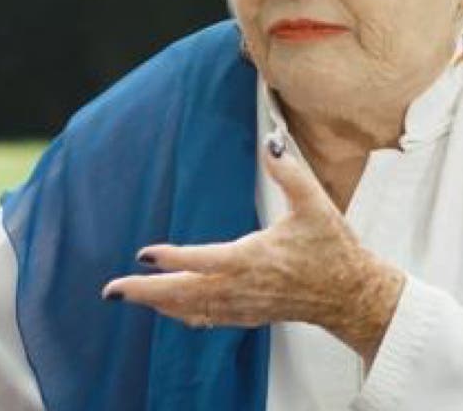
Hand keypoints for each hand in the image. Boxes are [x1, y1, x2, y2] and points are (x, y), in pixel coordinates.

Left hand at [101, 137, 405, 363]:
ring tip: (127, 295)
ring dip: (156, 303)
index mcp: (255, 259)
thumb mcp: (315, 204)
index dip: (172, 258)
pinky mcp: (248, 315)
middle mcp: (243, 287)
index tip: (144, 253)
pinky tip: (166, 308)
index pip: (203, 261)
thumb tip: (272, 143)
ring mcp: (244, 305)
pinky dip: (180, 313)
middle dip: (145, 292)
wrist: (350, 294)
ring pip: (190, 310)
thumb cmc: (332, 250)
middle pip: (184, 294)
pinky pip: (205, 319)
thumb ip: (290, 172)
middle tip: (112, 289)